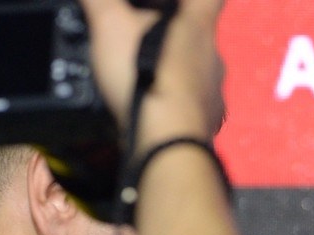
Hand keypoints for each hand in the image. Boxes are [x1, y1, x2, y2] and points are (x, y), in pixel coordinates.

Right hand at [81, 0, 224, 148]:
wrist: (166, 141)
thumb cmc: (143, 79)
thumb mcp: (109, 24)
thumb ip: (101, 2)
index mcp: (196, 26)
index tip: (176, 4)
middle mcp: (212, 58)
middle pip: (202, 35)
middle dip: (177, 34)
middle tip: (146, 35)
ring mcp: (213, 92)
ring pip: (199, 71)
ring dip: (176, 69)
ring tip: (145, 71)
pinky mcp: (206, 121)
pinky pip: (194, 104)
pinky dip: (176, 101)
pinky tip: (155, 103)